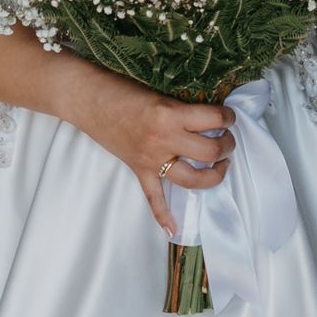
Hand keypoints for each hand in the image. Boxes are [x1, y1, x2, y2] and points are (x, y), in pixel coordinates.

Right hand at [77, 73, 236, 234]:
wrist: (86, 98)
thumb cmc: (120, 87)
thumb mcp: (158, 91)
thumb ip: (181, 106)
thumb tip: (207, 116)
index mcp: (171, 113)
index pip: (214, 119)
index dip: (229, 117)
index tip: (231, 116)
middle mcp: (164, 138)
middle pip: (209, 151)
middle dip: (227, 145)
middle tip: (229, 140)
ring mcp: (151, 158)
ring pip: (192, 178)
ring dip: (213, 175)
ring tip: (221, 165)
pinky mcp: (138, 169)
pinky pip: (152, 197)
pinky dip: (162, 215)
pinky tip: (172, 230)